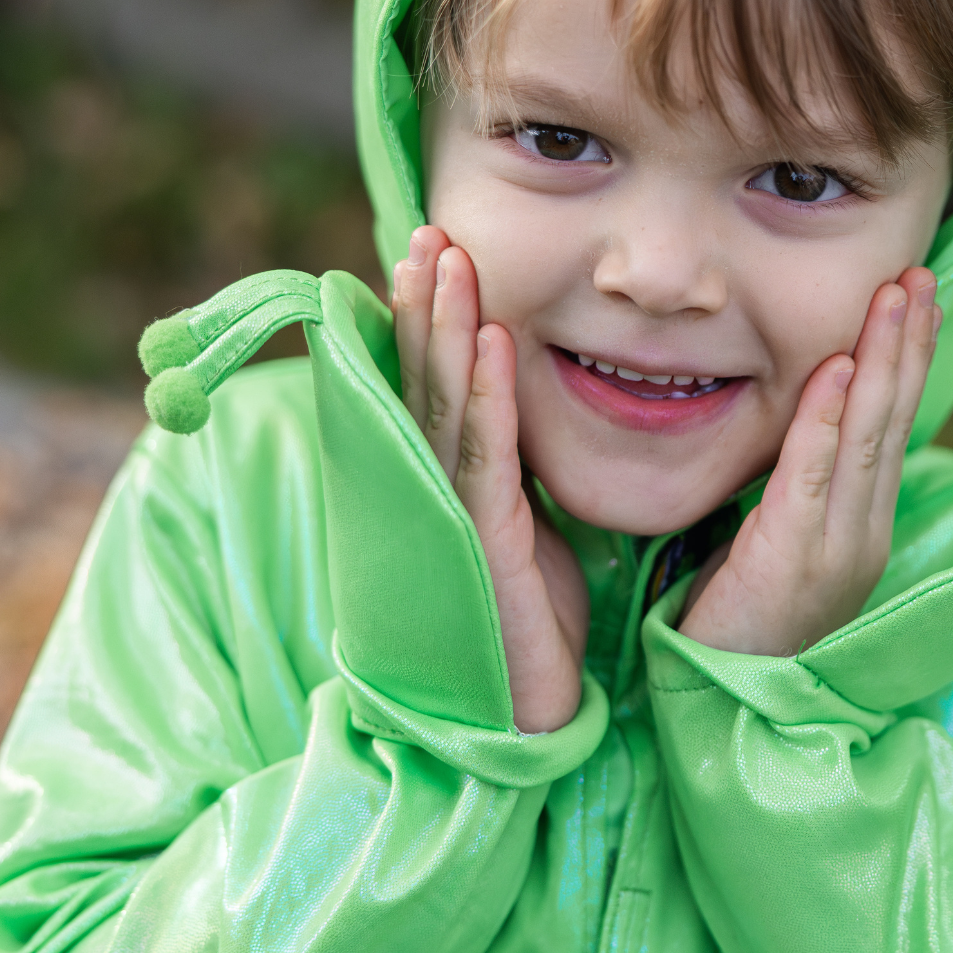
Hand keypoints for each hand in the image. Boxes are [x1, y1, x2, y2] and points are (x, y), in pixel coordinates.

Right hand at [392, 227, 587, 733]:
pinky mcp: (483, 543)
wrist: (524, 723)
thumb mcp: (526, 528)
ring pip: (445, 403)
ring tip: (449, 256)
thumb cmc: (528, 626)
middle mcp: (437, 490)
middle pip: (424, 378)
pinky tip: (494, 338)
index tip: (434, 249)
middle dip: (424, 302)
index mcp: (448, 483)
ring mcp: (453, 515)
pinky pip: (486, 455)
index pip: (433, 384)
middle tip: (428, 230)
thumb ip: (515, 469)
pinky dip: (489, 394)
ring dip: (448, 326)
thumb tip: (522, 408)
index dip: (428, 317)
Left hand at [680, 267, 940, 658]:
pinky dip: (827, 418)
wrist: (725, 709)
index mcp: (862, 527)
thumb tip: (799, 425)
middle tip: (919, 272)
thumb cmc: (738, 627)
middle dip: (908, 341)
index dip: (906, 359)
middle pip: (893, 419)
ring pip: (867, 436)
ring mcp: (838, 547)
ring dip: (884, 359)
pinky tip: (839, 368)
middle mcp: (864, 532)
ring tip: (896, 294)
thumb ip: (795, 490)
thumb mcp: (777, 545)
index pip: (889, 427)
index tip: (914, 297)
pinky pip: (814, 476)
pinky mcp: (795, 560)